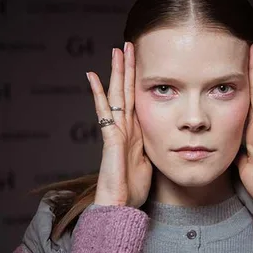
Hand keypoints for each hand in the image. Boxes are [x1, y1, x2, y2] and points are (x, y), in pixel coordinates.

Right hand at [87, 42, 151, 207]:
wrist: (120, 205)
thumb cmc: (132, 187)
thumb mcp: (148, 161)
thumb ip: (149, 146)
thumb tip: (159, 138)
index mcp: (135, 132)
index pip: (137, 100)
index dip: (138, 81)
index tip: (141, 63)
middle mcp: (124, 127)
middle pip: (127, 92)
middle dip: (128, 69)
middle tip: (128, 47)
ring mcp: (116, 131)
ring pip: (117, 95)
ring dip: (117, 73)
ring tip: (115, 52)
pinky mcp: (110, 139)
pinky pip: (104, 112)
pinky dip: (98, 94)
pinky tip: (92, 77)